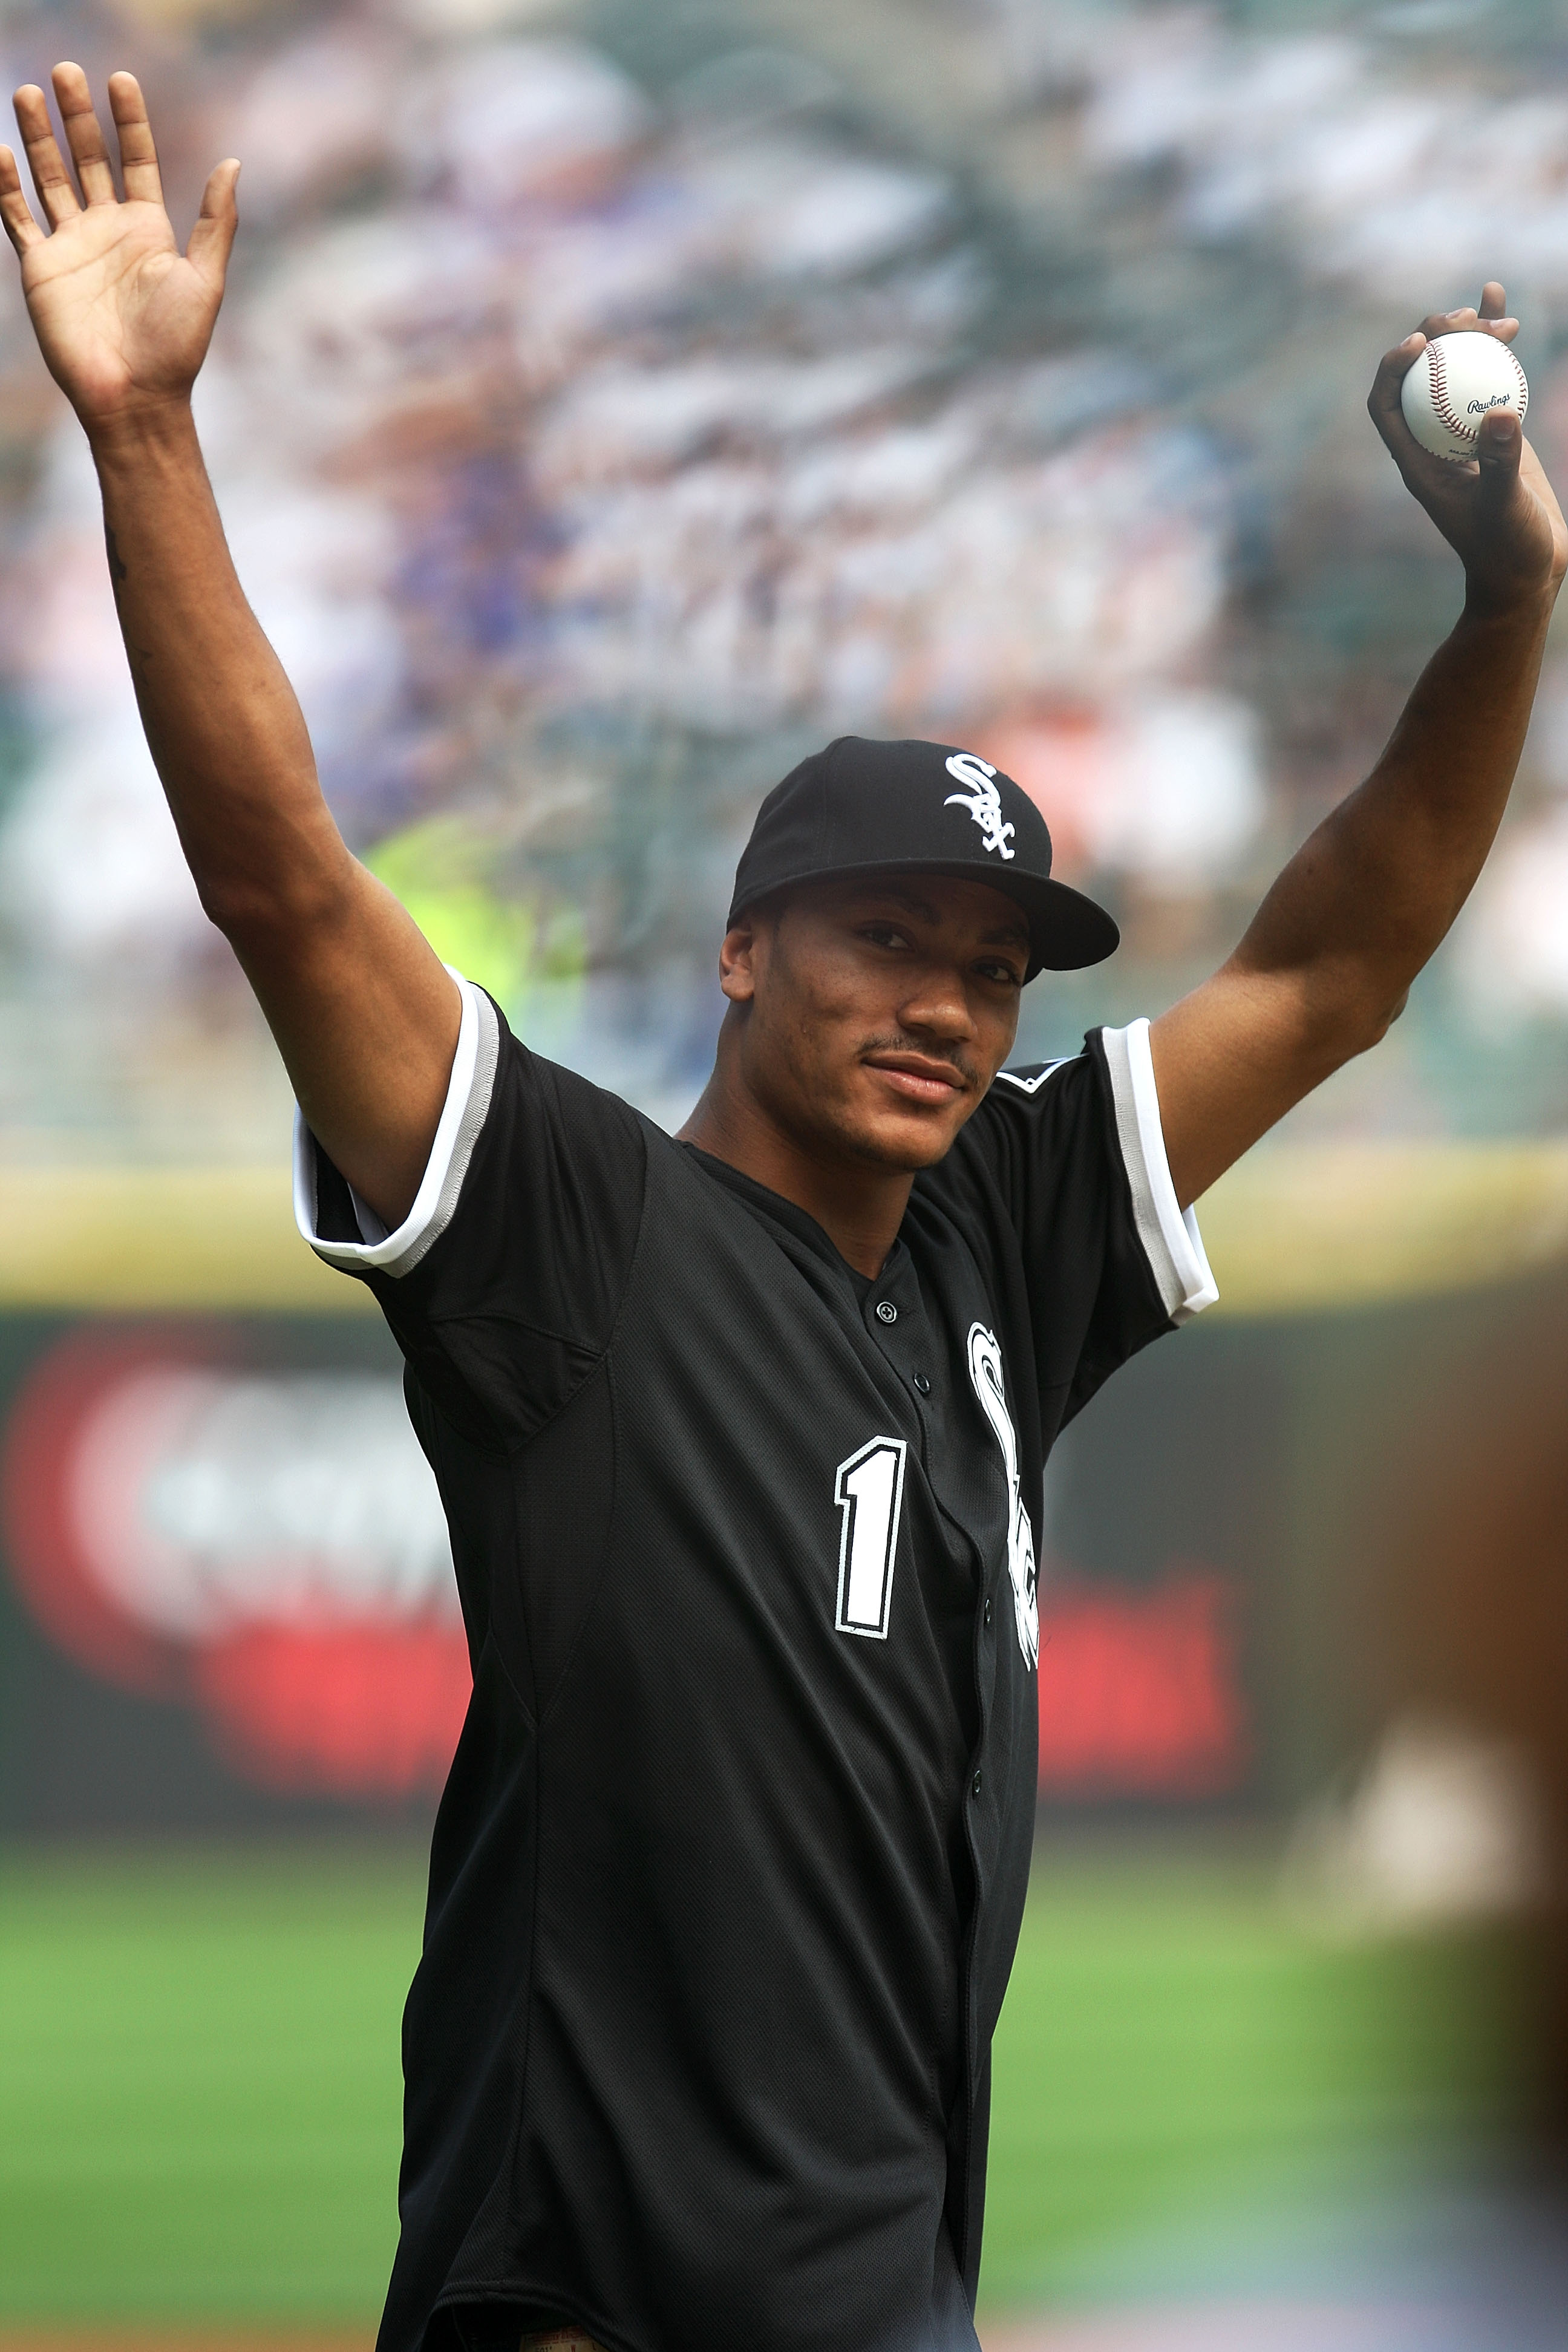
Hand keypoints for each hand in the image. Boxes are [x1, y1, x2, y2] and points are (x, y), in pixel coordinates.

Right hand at [0, 64, 237, 435]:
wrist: (135, 395)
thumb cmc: (176, 345)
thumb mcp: (206, 279)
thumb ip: (214, 222)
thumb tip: (233, 164)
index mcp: (148, 229)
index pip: (134, 159)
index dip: (128, 120)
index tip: (120, 80)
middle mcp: (108, 230)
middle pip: (88, 157)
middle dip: (77, 116)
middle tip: (66, 71)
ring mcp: (72, 245)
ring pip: (50, 177)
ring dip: (40, 136)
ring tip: (30, 92)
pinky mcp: (41, 266)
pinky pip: (17, 216)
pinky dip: (5, 185)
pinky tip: (1, 151)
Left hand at [1368, 282, 1567, 615]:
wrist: (1528, 570)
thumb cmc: (1507, 549)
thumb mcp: (1504, 508)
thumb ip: (1500, 465)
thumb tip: (1498, 414)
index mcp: (1417, 463)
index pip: (1386, 406)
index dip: (1392, 368)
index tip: (1421, 341)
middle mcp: (1432, 442)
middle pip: (1417, 378)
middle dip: (1433, 338)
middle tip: (1463, 319)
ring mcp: (1461, 431)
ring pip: (1451, 370)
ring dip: (1464, 334)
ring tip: (1488, 308)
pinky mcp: (1490, 427)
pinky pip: (1484, 377)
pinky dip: (1491, 345)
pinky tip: (1504, 313)